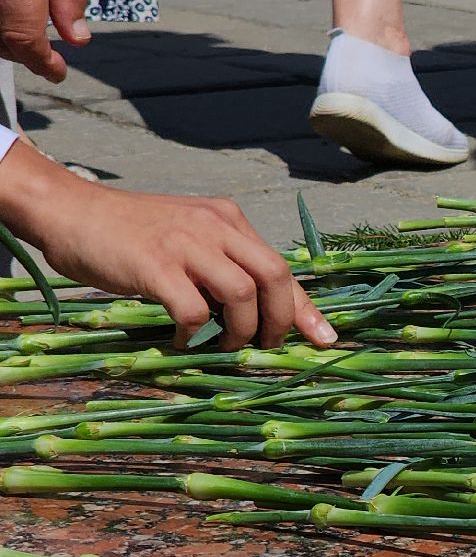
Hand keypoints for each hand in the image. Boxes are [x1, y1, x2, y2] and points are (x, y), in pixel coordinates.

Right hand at [0, 144, 335, 350]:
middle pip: (275, 276)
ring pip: (241, 294)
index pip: (282, 266)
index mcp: (229, 219)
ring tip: (225, 344)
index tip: (324, 338)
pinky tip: (183, 340)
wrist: (69, 210)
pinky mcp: (155, 265)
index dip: (305, 307)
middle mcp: (215, 226)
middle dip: (281, 319)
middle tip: (267, 345)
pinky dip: (195, 333)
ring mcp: (186, 244)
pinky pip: (193, 309)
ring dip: (241, 330)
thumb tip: (257, 311)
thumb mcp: (189, 238)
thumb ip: (223, 264)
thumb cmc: (129, 233)